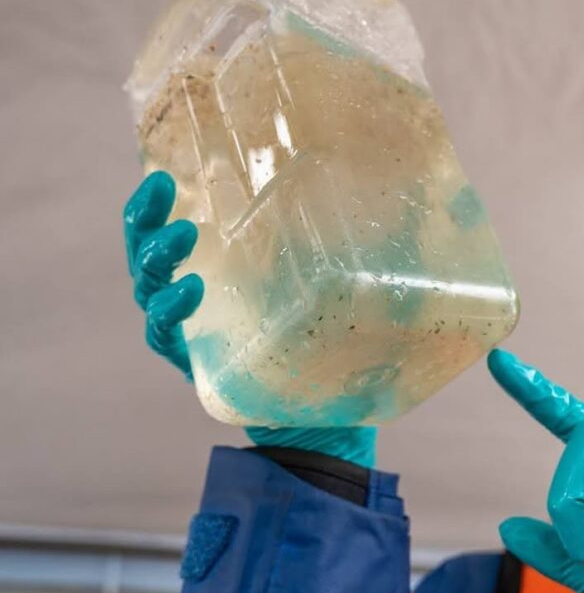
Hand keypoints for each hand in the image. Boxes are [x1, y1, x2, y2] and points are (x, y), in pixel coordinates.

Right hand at [123, 172, 376, 466]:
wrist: (329, 418)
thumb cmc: (334, 338)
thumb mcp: (351, 284)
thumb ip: (372, 245)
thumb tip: (428, 202)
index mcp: (219, 267)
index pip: (170, 226)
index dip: (157, 200)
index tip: (163, 174)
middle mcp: (195, 296)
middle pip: (146, 252)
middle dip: (148, 219)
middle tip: (168, 194)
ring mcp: (191, 332)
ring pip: (149, 288)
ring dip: (158, 258)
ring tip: (184, 236)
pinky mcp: (196, 365)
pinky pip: (164, 336)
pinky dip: (171, 311)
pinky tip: (190, 291)